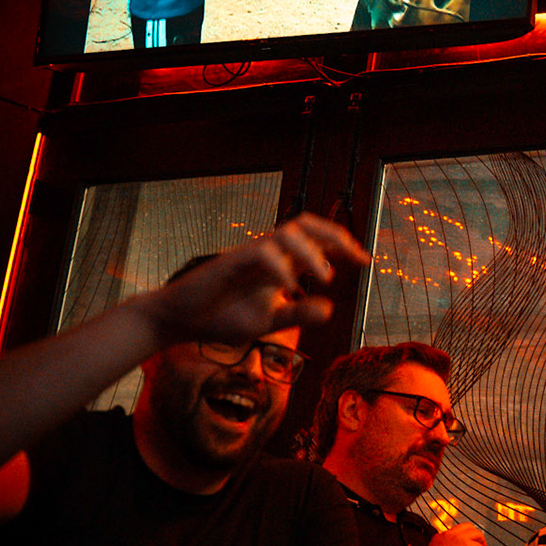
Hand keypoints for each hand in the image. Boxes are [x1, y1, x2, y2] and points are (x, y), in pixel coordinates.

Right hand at [137, 213, 366, 349]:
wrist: (180, 320)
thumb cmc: (222, 317)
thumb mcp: (268, 321)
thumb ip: (297, 314)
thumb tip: (330, 309)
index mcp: (279, 264)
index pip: (315, 242)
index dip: (342, 245)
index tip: (366, 261)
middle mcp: (267, 253)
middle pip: (305, 224)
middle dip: (335, 234)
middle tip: (357, 256)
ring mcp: (248, 255)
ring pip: (286, 232)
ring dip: (313, 252)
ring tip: (327, 277)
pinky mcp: (229, 263)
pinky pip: (261, 253)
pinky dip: (281, 268)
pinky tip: (290, 288)